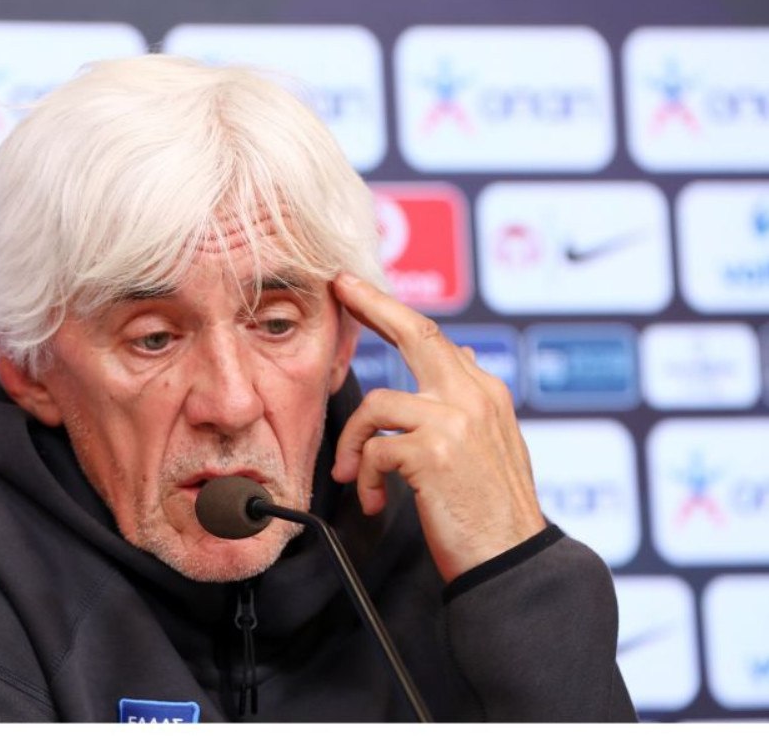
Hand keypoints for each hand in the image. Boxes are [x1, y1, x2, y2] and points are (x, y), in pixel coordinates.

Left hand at [331, 273, 545, 582]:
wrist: (511, 563)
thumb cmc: (490, 510)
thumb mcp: (489, 444)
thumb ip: (468, 398)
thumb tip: (459, 353)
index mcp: (485, 392)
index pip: (433, 338)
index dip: (390, 309)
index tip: (356, 289)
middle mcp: (474, 396)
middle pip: (416, 333)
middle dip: (372, 305)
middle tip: (340, 288)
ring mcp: (456, 421)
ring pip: (377, 405)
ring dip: (353, 445)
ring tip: (354, 478)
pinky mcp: (434, 452)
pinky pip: (373, 451)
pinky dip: (363, 478)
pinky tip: (375, 501)